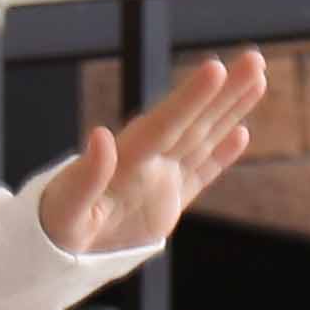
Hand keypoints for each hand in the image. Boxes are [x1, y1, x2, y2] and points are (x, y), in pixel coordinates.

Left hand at [36, 46, 268, 258]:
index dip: (191, 98)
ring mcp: (161, 179)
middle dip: (224, 92)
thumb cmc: (53, 227)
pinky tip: (241, 132)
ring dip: (230, 110)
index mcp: (127, 160)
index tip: (216, 68)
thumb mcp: (65, 207)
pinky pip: (200, 173)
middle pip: (194, 121)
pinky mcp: (168, 202)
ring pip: (203, 138)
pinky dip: (221, 155)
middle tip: (254, 58)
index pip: (166, 123)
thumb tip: (101, 135)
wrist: (53, 251)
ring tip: (256, 78)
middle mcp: (148, 161)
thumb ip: (86, 174)